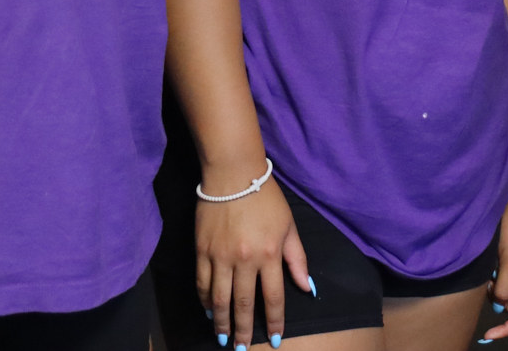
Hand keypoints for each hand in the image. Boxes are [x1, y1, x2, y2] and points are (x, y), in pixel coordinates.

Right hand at [194, 179, 311, 347]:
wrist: (234, 174)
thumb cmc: (266, 198)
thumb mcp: (289, 226)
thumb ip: (297, 258)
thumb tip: (306, 288)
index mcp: (270, 254)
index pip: (274, 296)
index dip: (275, 320)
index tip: (275, 339)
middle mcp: (245, 259)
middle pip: (244, 304)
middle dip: (244, 330)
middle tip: (242, 349)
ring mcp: (221, 256)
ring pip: (220, 299)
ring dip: (222, 322)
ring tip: (223, 338)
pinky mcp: (202, 250)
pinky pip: (202, 283)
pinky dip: (205, 301)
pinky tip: (209, 311)